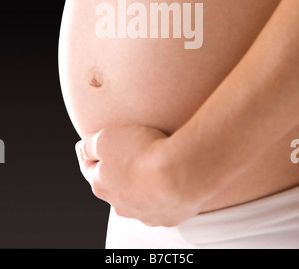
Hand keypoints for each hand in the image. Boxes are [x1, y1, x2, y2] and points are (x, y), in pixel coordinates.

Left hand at [75, 125, 194, 226]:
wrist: (180, 170)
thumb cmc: (143, 153)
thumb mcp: (106, 138)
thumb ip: (90, 144)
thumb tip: (82, 148)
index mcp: (102, 185)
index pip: (89, 168)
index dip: (91, 154)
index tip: (94, 145)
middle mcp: (120, 204)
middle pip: (114, 185)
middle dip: (118, 170)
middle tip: (129, 153)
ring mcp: (145, 213)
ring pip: (138, 197)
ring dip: (142, 183)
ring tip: (153, 165)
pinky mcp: (169, 216)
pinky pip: (162, 203)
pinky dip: (163, 192)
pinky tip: (171, 177)